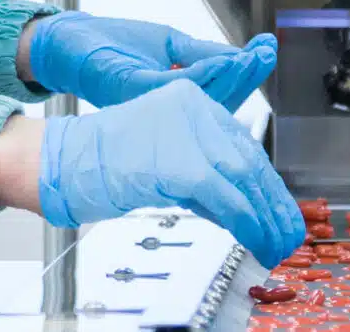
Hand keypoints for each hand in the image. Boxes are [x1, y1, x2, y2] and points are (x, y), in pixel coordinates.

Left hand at [28, 12, 276, 109]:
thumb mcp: (167, 44)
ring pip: (202, 93)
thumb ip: (202, 53)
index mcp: (174, 96)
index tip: (269, 49)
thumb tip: (240, 58)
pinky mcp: (132, 86)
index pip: (221, 90)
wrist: (66, 44)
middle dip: (247, 74)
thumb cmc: (111, 44)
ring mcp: (149, 100)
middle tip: (268, 52)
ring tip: (253, 56)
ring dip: (232, 74)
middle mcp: (164, 105)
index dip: (247, 73)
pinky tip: (224, 60)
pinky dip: (203, 72)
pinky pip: (174, 84)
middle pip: (219, 97)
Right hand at [38, 80, 307, 263]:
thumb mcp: (163, 165)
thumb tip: (241, 210)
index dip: (266, 184)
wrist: (61, 161)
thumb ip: (202, 179)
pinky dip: (245, 221)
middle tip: (288, 233)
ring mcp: (186, 131)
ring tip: (275, 245)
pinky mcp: (178, 160)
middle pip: (249, 159)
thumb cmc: (103, 166)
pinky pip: (224, 195)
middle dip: (273, 202)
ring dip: (265, 218)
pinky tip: (254, 238)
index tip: (280, 211)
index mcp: (193, 103)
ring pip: (243, 177)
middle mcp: (195, 108)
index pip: (242, 145)